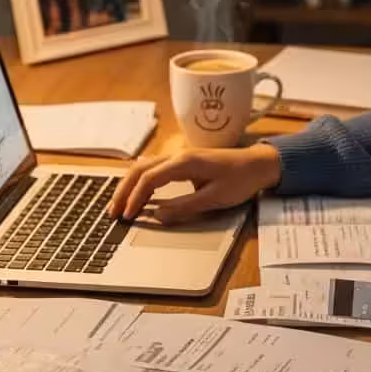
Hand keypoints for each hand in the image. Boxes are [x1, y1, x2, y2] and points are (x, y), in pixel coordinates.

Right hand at [108, 144, 281, 224]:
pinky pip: (153, 167)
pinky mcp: (182, 161)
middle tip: (113, 212)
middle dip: (123, 191)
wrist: (258, 164)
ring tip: (119, 205)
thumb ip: (184, 207)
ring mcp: (179, 156)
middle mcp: (177, 155)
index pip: (149, 179)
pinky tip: (135, 193)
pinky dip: (139, 180)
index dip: (135, 199)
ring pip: (143, 166)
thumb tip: (157, 216)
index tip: (128, 216)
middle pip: (139, 169)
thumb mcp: (214, 198)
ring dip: (129, 185)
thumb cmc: (240, 180)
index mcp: (184, 162)